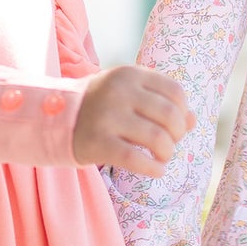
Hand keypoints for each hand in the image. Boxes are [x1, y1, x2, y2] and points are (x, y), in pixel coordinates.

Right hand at [72, 65, 194, 175]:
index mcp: (130, 74)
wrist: (54, 118)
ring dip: (167, 154)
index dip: (182, 112)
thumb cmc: (100, 107)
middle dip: (177, 136)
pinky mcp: (97, 142)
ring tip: (161, 158)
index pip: (175, 92)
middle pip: (170, 116)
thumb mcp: (128, 95)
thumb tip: (192, 120)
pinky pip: (136, 159)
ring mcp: (107, 116)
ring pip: (157, 139)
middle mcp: (119, 91)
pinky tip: (155, 171)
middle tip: (168, 145)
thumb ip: (160, 102)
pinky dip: (153, 169)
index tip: (174, 126)